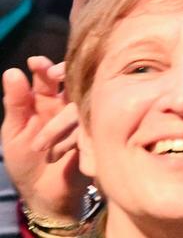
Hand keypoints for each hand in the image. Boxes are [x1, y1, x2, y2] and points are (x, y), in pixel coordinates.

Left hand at [1, 59, 84, 222]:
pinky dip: (72, 140)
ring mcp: (83, 119)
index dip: (44, 66)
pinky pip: (90, 127)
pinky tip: (59, 154)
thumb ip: (15, 103)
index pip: (48, 76)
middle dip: (63, 74)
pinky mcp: (95, 135)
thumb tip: (12, 71)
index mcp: (45, 101)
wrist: (42, 194)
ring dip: (57, 124)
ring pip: (78, 105)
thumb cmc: (25, 161)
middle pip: (72, 81)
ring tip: (39, 147)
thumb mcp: (13, 132)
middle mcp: (66, 105)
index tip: (36, 63)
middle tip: (54, 76)